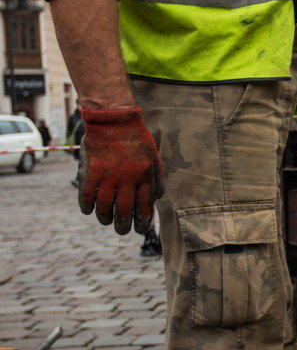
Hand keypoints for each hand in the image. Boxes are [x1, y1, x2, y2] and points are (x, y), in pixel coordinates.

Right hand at [78, 107, 163, 235]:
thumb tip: (156, 198)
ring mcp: (108, 176)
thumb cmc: (136, 137)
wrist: (113, 119)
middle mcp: (127, 179)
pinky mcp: (90, 171)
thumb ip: (156, 177)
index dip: (142, 222)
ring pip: (105, 208)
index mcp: (144, 175)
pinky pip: (86, 196)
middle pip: (125, 211)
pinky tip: (88, 210)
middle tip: (122, 230)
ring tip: (106, 221)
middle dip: (124, 226)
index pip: (145, 207)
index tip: (140, 230)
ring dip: (105, 218)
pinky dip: (87, 207)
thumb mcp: (153, 156)